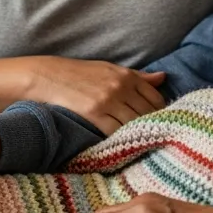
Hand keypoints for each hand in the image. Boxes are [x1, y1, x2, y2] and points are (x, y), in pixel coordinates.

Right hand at [26, 58, 166, 134]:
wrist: (49, 76)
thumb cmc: (80, 73)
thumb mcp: (110, 69)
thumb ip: (138, 76)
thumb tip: (163, 77)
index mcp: (127, 75)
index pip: (156, 98)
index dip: (161, 112)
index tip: (161, 122)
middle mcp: (120, 87)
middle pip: (148, 112)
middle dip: (153, 125)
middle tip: (155, 137)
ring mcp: (108, 100)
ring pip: (134, 123)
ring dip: (139, 134)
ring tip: (141, 143)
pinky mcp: (94, 113)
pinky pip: (116, 130)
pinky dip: (121, 138)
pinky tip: (122, 143)